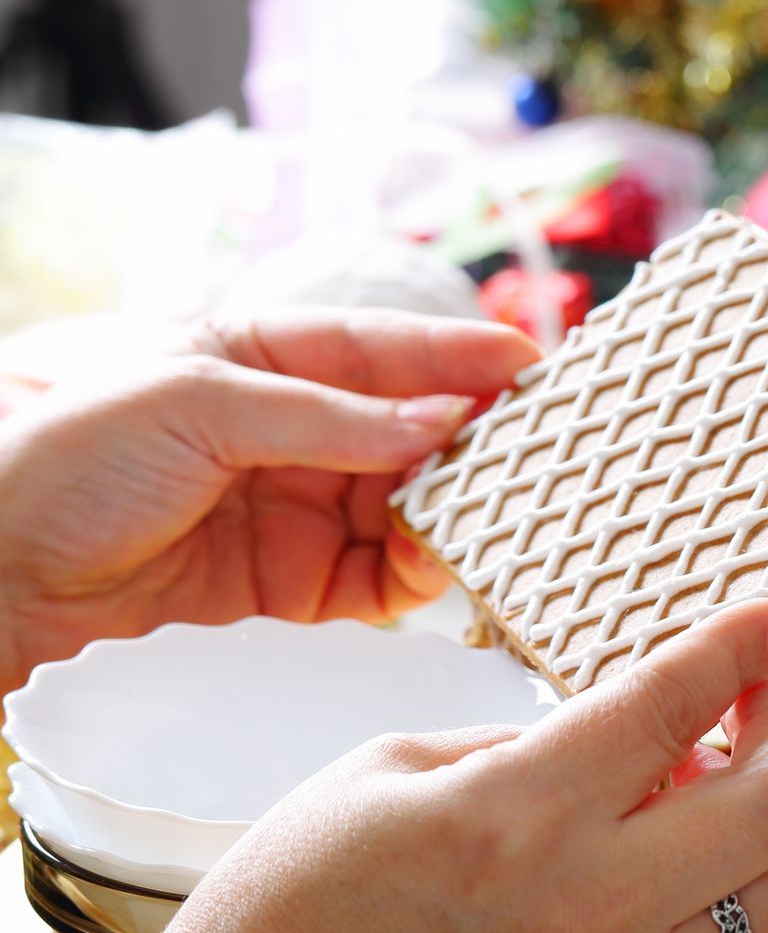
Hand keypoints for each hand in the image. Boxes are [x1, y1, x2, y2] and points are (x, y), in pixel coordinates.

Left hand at [0, 310, 539, 690]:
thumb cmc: (67, 460)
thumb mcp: (195, 404)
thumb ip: (323, 418)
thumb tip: (436, 423)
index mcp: (259, 357)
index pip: (381, 348)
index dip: (459, 353)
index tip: (533, 363)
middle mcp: (289, 431)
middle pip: (411, 432)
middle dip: (473, 444)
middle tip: (535, 457)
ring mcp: (295, 507)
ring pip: (407, 508)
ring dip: (452, 516)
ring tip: (491, 523)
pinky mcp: (291, 584)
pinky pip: (377, 578)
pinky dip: (415, 577)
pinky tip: (437, 573)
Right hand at [83, 599, 767, 932]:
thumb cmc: (283, 924)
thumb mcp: (378, 775)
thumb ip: (514, 742)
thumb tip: (616, 733)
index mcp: (518, 810)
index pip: (672, 703)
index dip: (739, 646)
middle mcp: (589, 900)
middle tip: (756, 712)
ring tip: (725, 806)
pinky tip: (710, 902)